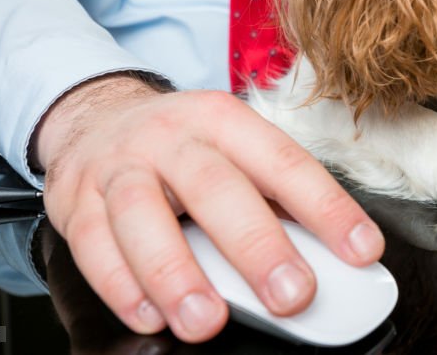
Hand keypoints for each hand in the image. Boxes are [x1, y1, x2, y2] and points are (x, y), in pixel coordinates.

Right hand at [33, 74, 384, 342]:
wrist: (96, 115)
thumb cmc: (180, 144)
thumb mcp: (230, 148)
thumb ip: (272, 198)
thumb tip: (329, 255)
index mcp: (224, 120)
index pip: (284, 162)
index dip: (327, 207)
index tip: (361, 250)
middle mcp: (173, 137)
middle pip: (216, 188)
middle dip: (257, 247)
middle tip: (292, 295)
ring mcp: (121, 166)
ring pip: (143, 215)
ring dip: (177, 274)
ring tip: (207, 321)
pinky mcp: (75, 199)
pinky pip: (93, 243)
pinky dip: (121, 285)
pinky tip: (150, 315)